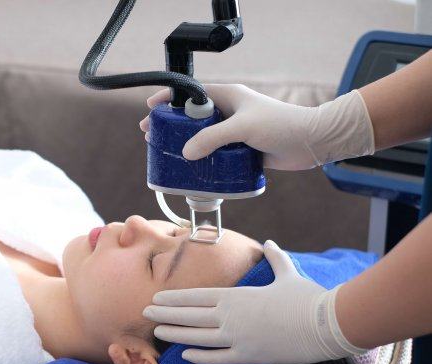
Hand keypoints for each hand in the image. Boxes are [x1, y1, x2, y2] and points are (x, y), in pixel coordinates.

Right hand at [139, 85, 374, 169]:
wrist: (312, 142)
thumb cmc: (281, 125)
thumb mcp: (242, 127)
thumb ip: (212, 138)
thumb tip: (187, 152)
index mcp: (228, 96)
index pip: (192, 93)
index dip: (170, 99)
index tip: (151, 108)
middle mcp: (229, 112)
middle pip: (192, 118)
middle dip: (172, 126)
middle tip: (152, 135)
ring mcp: (234, 132)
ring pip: (203, 138)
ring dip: (186, 146)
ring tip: (166, 154)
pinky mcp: (241, 150)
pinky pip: (216, 155)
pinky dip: (203, 161)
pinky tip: (191, 170)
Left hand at [143, 240, 366, 363]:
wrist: (328, 323)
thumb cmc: (307, 296)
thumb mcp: (287, 273)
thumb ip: (275, 258)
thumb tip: (270, 242)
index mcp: (237, 296)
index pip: (197, 296)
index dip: (174, 298)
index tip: (156, 297)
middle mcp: (232, 316)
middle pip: (191, 315)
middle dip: (166, 313)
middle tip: (144, 312)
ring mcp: (239, 337)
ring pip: (198, 337)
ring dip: (176, 333)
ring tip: (157, 331)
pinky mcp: (250, 355)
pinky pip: (219, 357)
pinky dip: (200, 356)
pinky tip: (185, 354)